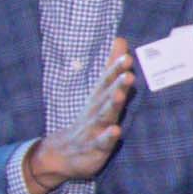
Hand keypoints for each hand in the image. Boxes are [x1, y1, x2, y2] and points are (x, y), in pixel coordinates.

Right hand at [20, 44, 140, 193]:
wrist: (64, 153)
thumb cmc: (90, 119)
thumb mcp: (101, 92)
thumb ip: (112, 68)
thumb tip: (120, 40)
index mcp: (99, 97)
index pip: (107, 80)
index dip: (116, 68)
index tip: (127, 56)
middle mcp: (96, 110)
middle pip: (106, 94)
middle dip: (117, 82)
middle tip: (128, 70)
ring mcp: (94, 129)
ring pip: (104, 115)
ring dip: (112, 104)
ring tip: (121, 95)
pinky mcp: (95, 148)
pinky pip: (101, 142)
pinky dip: (108, 137)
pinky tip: (116, 131)